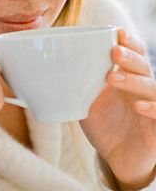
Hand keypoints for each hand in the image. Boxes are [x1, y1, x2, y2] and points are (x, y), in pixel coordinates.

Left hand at [80, 28, 155, 190]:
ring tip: (114, 78)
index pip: (134, 55)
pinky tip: (139, 106)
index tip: (117, 32)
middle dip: (129, 57)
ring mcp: (153, 108)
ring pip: (153, 87)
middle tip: (113, 52)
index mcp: (127, 79)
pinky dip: (152, 108)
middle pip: (144, 67)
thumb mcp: (86, 103)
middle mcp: (143, 90)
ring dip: (134, 80)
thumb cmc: (104, 126)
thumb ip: (76, 85)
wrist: (116, 158)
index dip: (129, 43)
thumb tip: (45, 68)